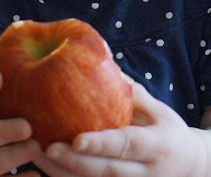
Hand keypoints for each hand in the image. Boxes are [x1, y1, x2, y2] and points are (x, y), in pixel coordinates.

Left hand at [34, 80, 208, 176]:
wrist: (189, 167)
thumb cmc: (167, 130)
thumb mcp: (158, 109)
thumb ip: (132, 93)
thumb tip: (101, 62)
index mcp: (157, 146)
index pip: (127, 146)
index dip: (102, 144)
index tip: (76, 138)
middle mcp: (147, 173)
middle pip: (108, 172)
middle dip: (76, 163)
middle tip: (48, 148)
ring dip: (65, 175)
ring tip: (37, 156)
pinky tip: (45, 168)